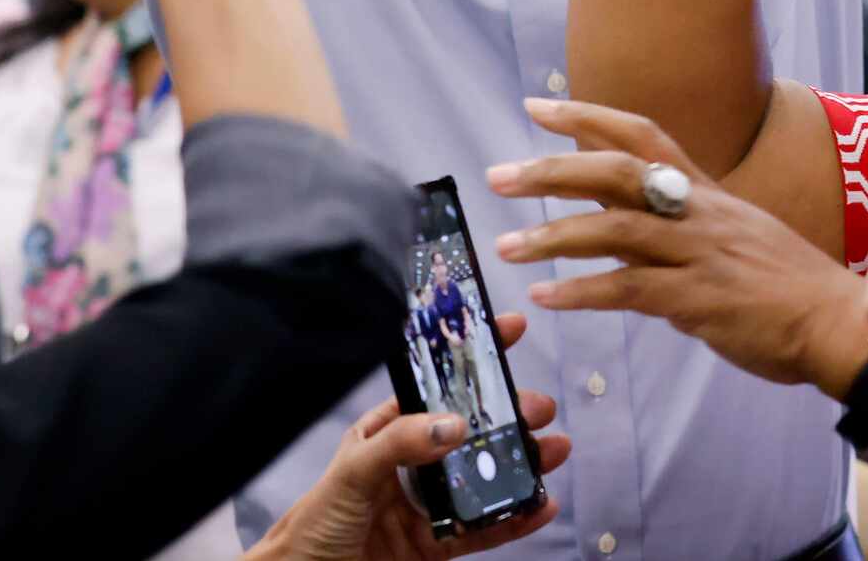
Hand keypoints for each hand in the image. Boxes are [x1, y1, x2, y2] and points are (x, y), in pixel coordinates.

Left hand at [248, 320, 568, 560]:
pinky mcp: (436, 544)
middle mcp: (413, 463)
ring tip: (554, 453)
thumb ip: (400, 444)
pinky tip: (539, 507)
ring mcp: (428, 504)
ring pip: (485, 479)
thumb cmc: (312, 523)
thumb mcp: (352, 472)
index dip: (472, 357)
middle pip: (472, 432)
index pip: (436, 386)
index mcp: (388, 431)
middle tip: (540, 410)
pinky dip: (514, 519)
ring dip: (522, 465)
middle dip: (510, 417)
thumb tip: (455, 424)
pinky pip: (482, 529)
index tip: (510, 329)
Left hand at [489, 100, 866, 394]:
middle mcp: (701, 211)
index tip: (537, 107)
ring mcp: (701, 252)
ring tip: (507, 246)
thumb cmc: (789, 287)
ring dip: (554, 235)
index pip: (643, 134)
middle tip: (499, 176)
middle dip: (553, 169)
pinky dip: (583, 292)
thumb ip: (680, 230)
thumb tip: (626, 233)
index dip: (588, 116)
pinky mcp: (702, 299)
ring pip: (616, 228)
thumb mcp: (736, 239)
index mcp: (708, 192)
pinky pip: (632, 289)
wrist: (841, 322)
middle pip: (618, 170)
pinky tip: (547, 298)